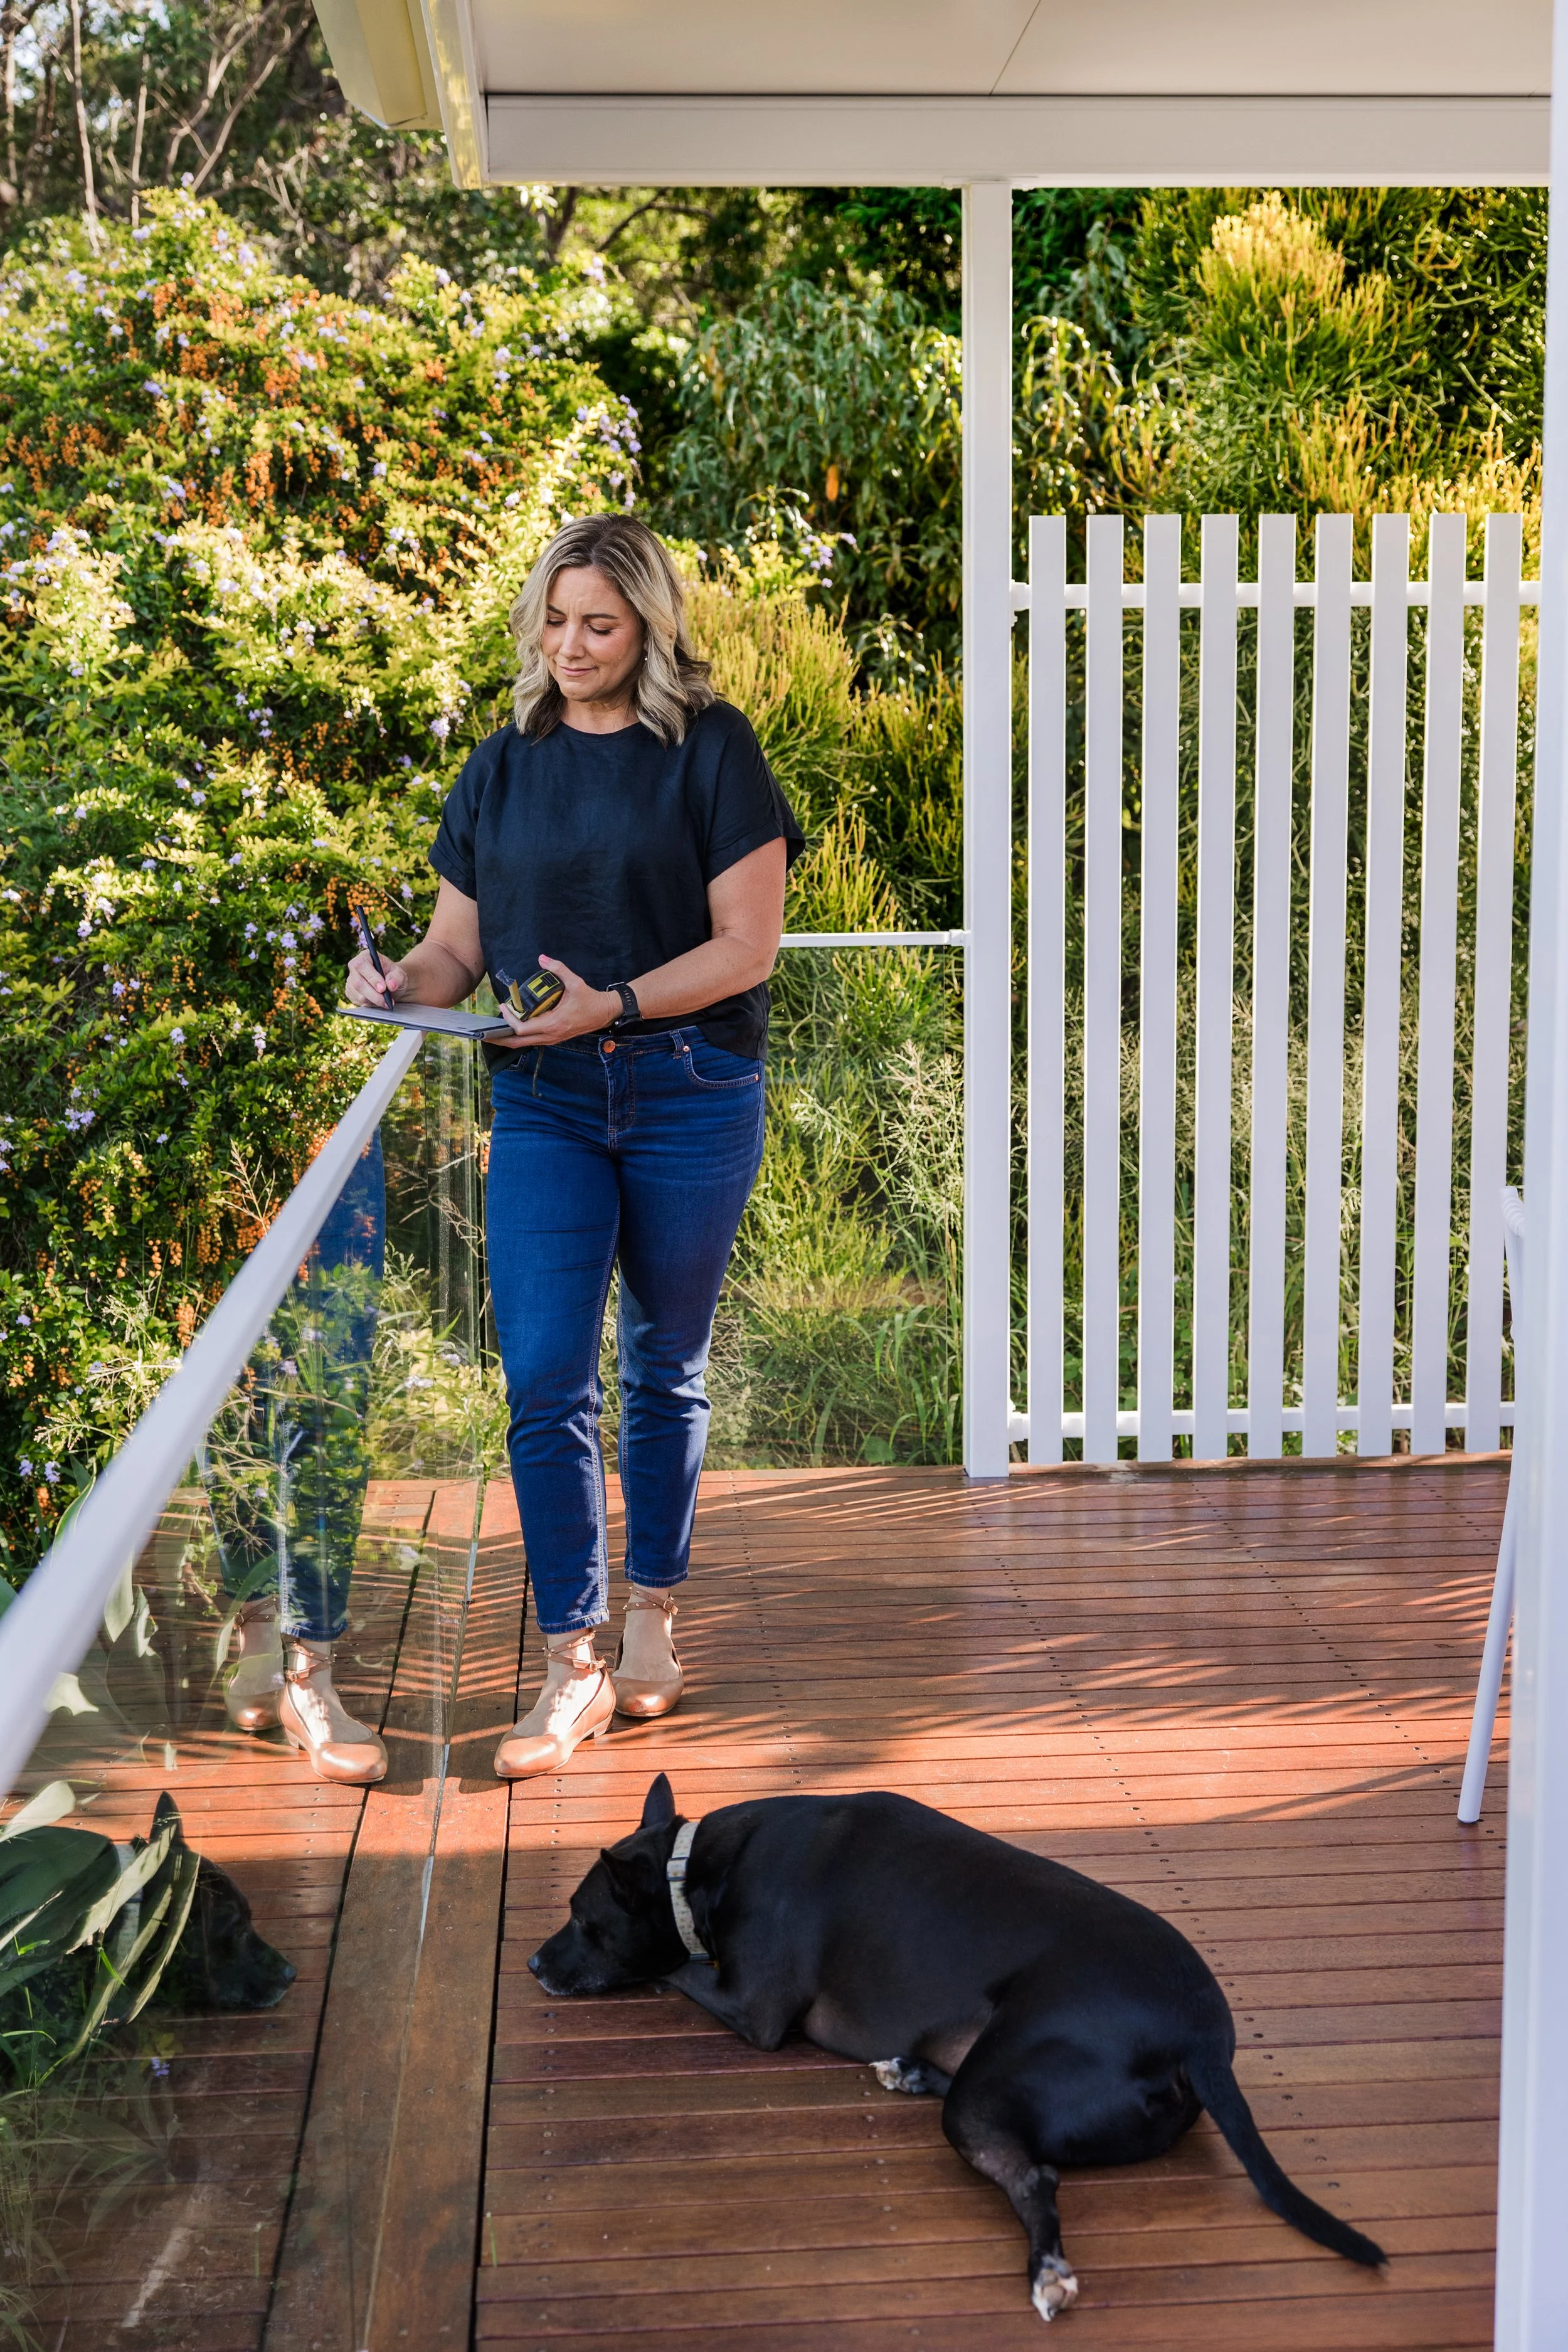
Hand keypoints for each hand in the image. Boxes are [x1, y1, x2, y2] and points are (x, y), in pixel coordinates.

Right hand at [345, 948, 406, 1007]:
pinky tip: (378, 1002)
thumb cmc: (394, 976)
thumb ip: (397, 977)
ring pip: (359, 995)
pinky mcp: (351, 993)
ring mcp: (351, 980)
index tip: (383, 988)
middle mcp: (355, 967)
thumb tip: (390, 985)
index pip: (362, 965)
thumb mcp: (400, 974)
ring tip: (386, 1002)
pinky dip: (370, 1004)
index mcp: (365, 956)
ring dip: (374, 1001)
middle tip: (387, 1001)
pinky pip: (358, 1001)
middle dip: (374, 994)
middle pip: (359, 983)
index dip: (372, 978)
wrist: (391, 985)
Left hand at [492, 955, 617, 1049]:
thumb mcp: (576, 982)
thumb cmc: (590, 1000)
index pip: (522, 1028)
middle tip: (485, 1031)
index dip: (509, 1019)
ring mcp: (552, 1038)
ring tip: (494, 1030)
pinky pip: (531, 1040)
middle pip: (518, 1042)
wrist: (605, 1013)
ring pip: (524, 1043)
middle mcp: (550, 1035)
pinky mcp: (553, 1037)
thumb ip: (559, 969)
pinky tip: (511, 1027)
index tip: (503, 1006)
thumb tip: (543, 958)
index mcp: (553, 1024)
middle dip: (500, 1037)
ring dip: (509, 1037)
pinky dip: (519, 1035)